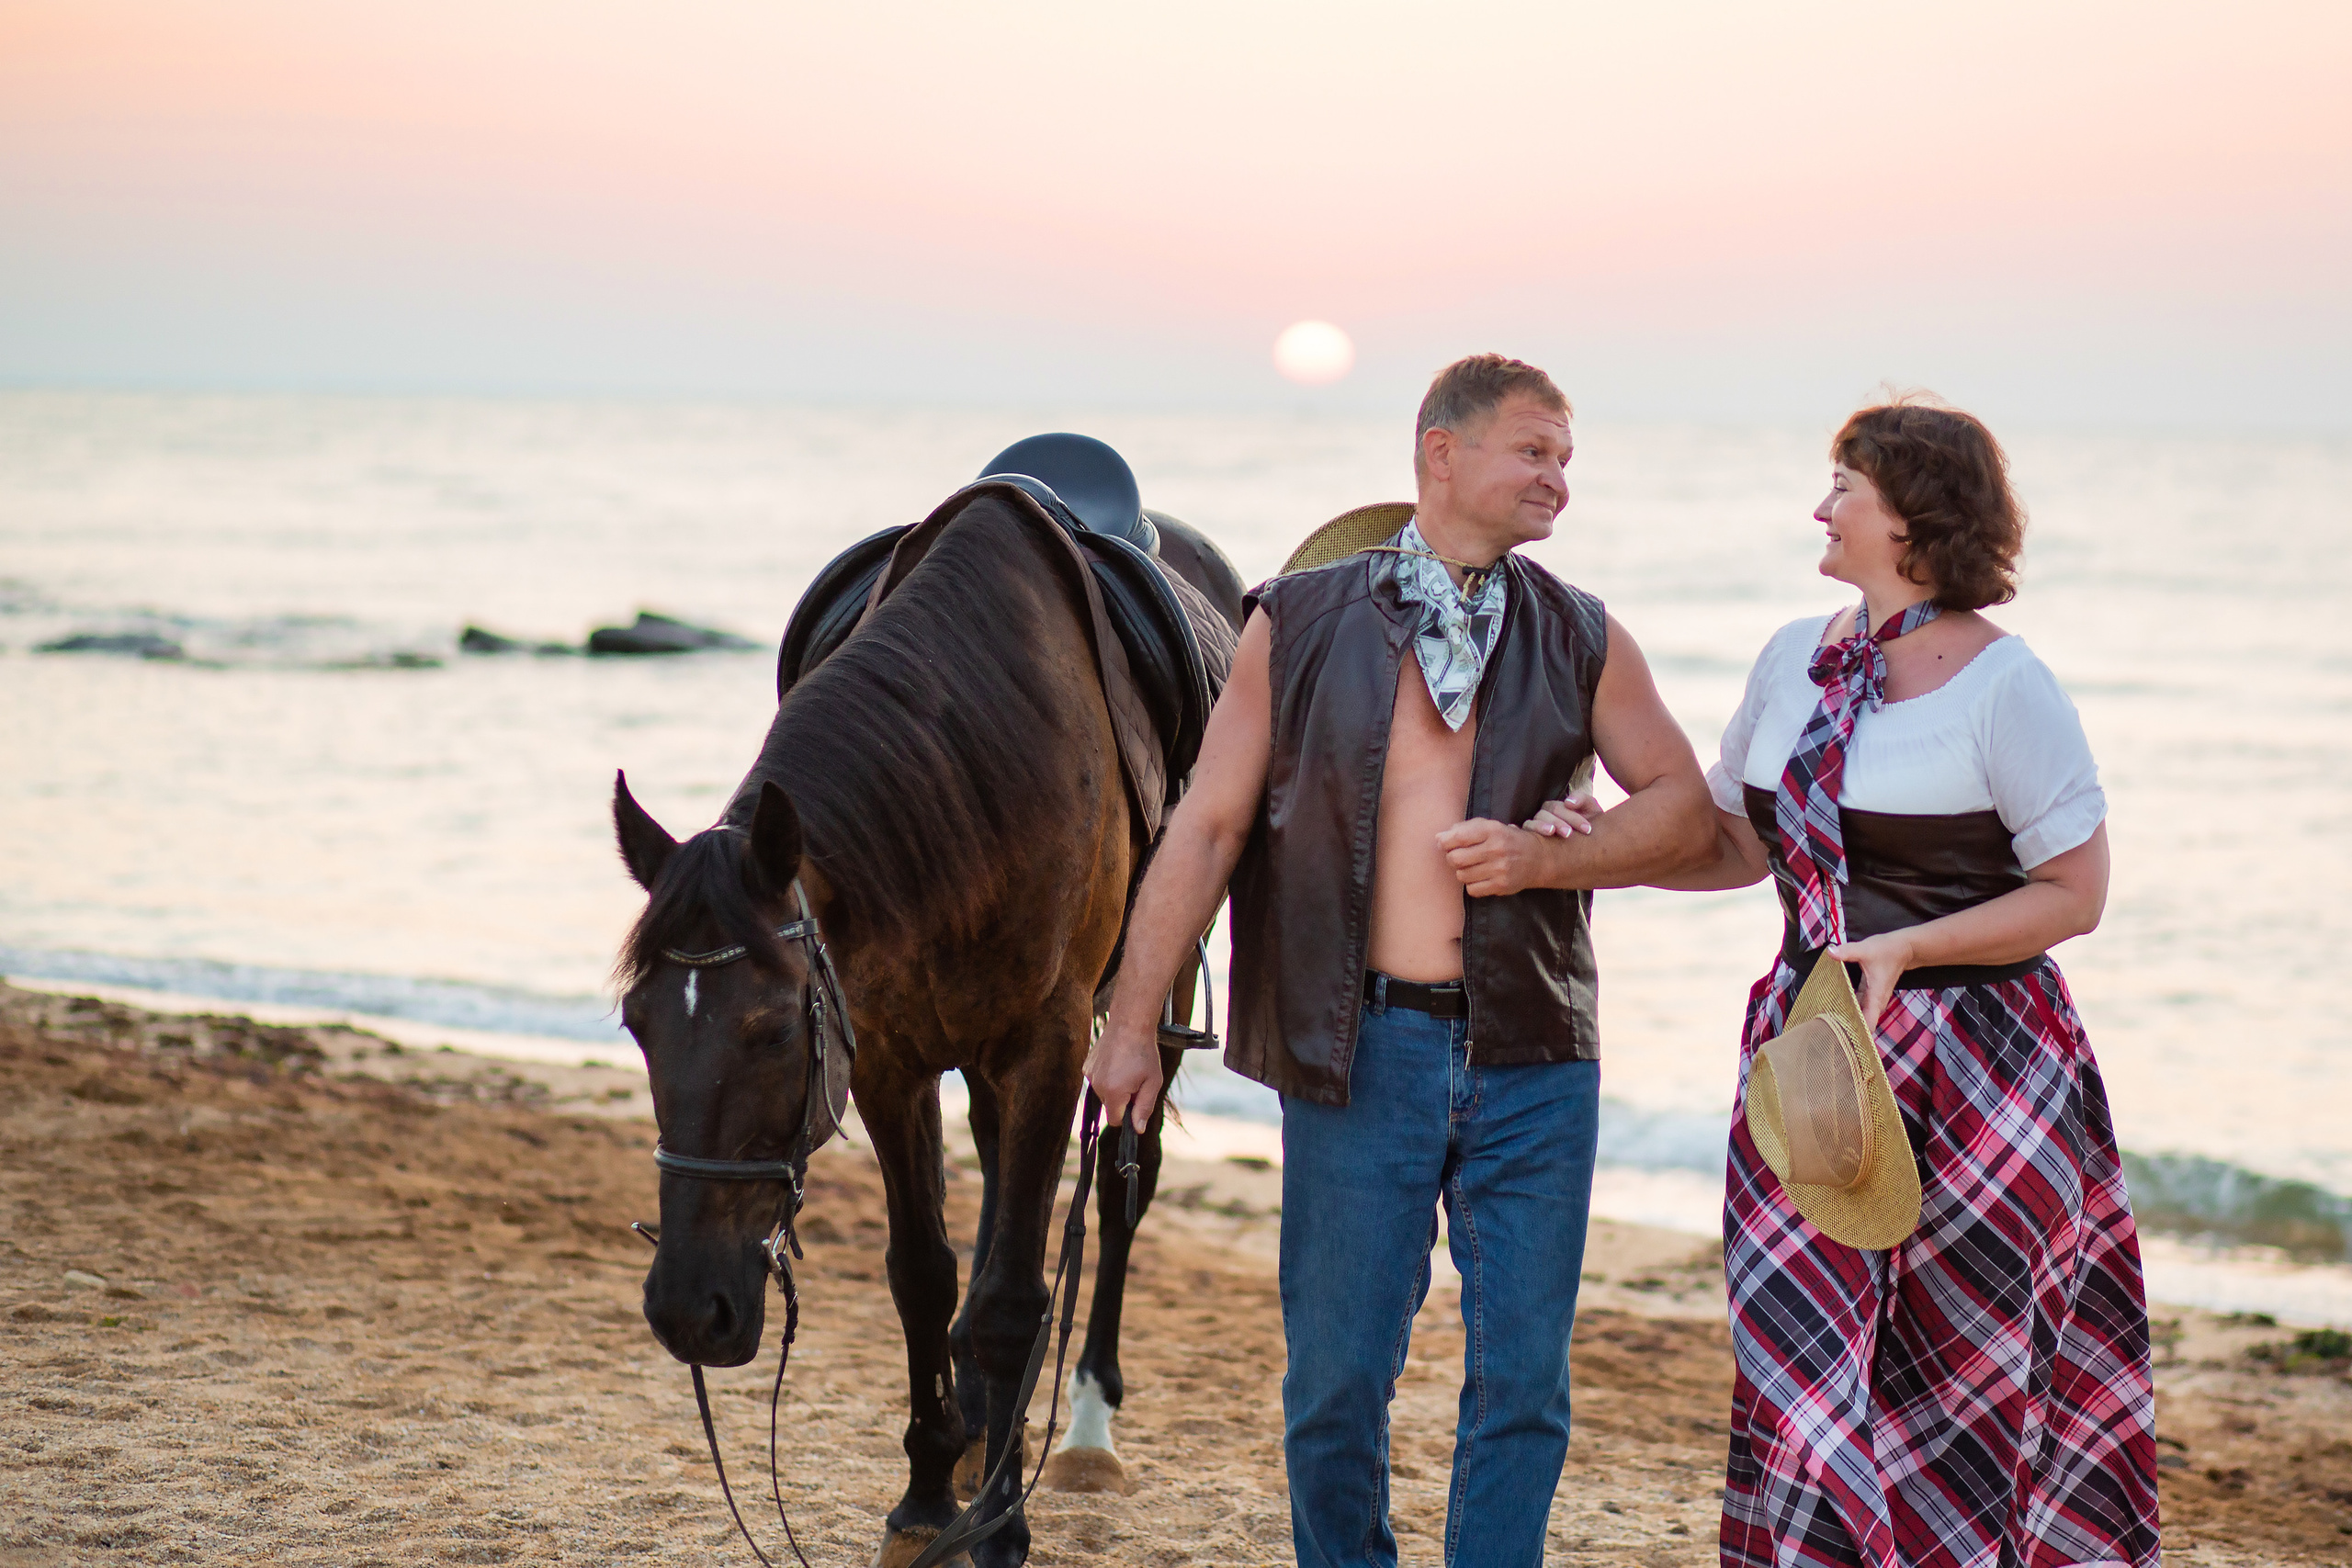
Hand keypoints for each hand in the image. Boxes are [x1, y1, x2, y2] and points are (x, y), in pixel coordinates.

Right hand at [1085, 1017, 1164, 1129]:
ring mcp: (1090, 1075)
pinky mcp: (1087, 1066)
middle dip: (1121, 1099)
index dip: (1126, 1115)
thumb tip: (1138, 1130)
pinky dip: (1106, 1076)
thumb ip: (1144, 1108)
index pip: (1114, 1120)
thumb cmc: (1145, 1053)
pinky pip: (1097, 1080)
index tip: (1136, 1101)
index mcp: (1114, 1092)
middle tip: (1135, 1080)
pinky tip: (1116, 1062)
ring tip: (1126, 1068)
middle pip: (1109, 1106)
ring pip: (1103, 1093)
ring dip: (1114, 1087)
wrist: (1129, 1024)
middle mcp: (1097, 1085)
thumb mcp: (1152, 1082)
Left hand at [1437, 818, 1551, 897]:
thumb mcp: (1489, 826)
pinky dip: (1471, 884)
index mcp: (1492, 830)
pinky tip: (1480, 877)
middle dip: (1451, 858)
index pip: (1458, 837)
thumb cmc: (1506, 840)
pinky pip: (1472, 889)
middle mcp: (1496, 849)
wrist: (1537, 858)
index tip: (1444, 843)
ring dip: (1462, 872)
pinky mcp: (1501, 885)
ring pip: (1461, 875)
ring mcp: (1499, 869)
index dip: (1444, 841)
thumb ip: (1464, 829)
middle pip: (1455, 859)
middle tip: (1457, 856)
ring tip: (1472, 866)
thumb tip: (1439, 839)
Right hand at [1523, 790, 1601, 837]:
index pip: (1558, 808)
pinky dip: (1521, 833)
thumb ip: (1582, 800)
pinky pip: (1522, 834)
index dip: (1572, 817)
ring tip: (1551, 832)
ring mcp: (1534, 828)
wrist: (1592, 847)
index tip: (1587, 829)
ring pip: (1531, 824)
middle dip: (1557, 822)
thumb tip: (1568, 802)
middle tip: (1569, 833)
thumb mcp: (1591, 810)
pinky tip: (1529, 840)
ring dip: (1540, 826)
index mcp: (1556, 809)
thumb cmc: (1589, 826)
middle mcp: (1543, 817)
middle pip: (1544, 815)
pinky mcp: (1528, 840)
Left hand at [1825, 931, 1917, 1030]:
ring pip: (1861, 1014)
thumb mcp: (1865, 949)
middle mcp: (1876, 1001)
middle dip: (1848, 1028)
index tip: (1843, 1037)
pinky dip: (1850, 1007)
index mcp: (1876, 996)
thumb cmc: (1887, 950)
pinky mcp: (1871, 993)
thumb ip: (1847, 952)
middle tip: (1828, 1031)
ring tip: (1828, 1023)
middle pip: (1863, 1022)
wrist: (1904, 948)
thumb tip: (1830, 952)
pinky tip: (1836, 1007)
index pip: (1869, 1023)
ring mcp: (1874, 998)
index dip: (1858, 1033)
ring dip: (1848, 1018)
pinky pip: (1859, 1005)